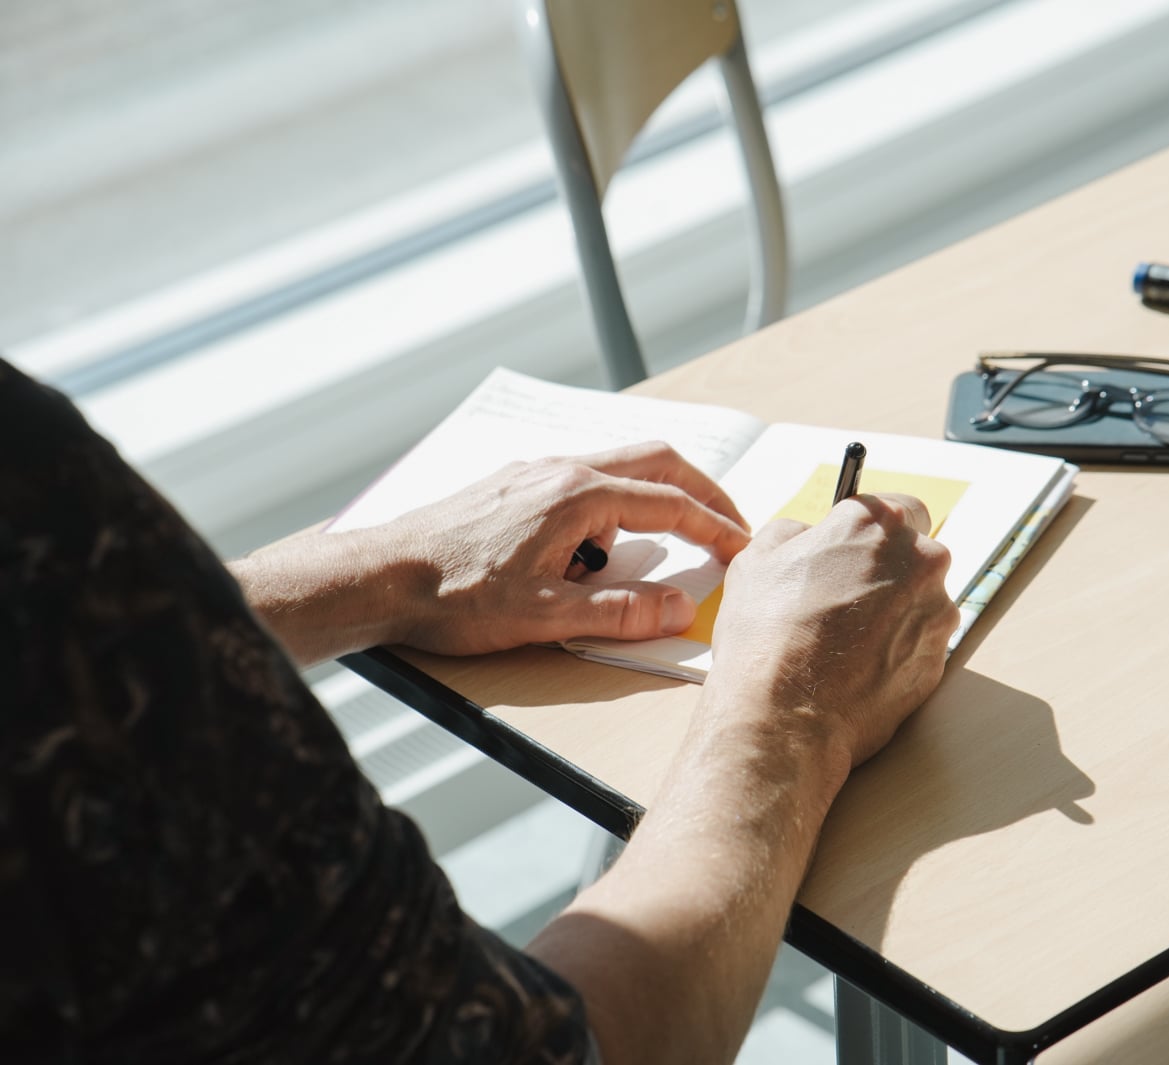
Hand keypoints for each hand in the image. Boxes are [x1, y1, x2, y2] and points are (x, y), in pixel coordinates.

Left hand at [381, 442, 750, 654]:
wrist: (380, 576)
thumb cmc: (453, 596)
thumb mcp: (546, 616)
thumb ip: (620, 612)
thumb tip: (680, 607)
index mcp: (578, 495)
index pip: (671, 504)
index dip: (717, 528)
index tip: (746, 549)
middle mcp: (561, 470)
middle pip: (657, 462)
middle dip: (702, 493)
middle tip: (730, 526)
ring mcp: (536, 471)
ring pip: (620, 467)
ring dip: (656, 498)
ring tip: (667, 545)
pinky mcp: (515, 484)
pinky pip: (585, 480)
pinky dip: (616, 504)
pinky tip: (599, 547)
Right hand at [703, 492, 959, 770]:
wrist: (783, 715)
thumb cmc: (766, 634)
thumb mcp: (757, 559)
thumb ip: (793, 532)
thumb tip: (808, 536)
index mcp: (878, 524)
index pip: (900, 508)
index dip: (874, 532)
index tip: (855, 549)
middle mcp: (921, 561)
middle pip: (915, 556)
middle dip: (887, 572)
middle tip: (842, 599)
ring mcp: (936, 614)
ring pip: (920, 602)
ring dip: (893, 614)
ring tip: (844, 642)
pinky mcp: (939, 661)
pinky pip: (920, 645)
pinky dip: (897, 652)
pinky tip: (857, 668)